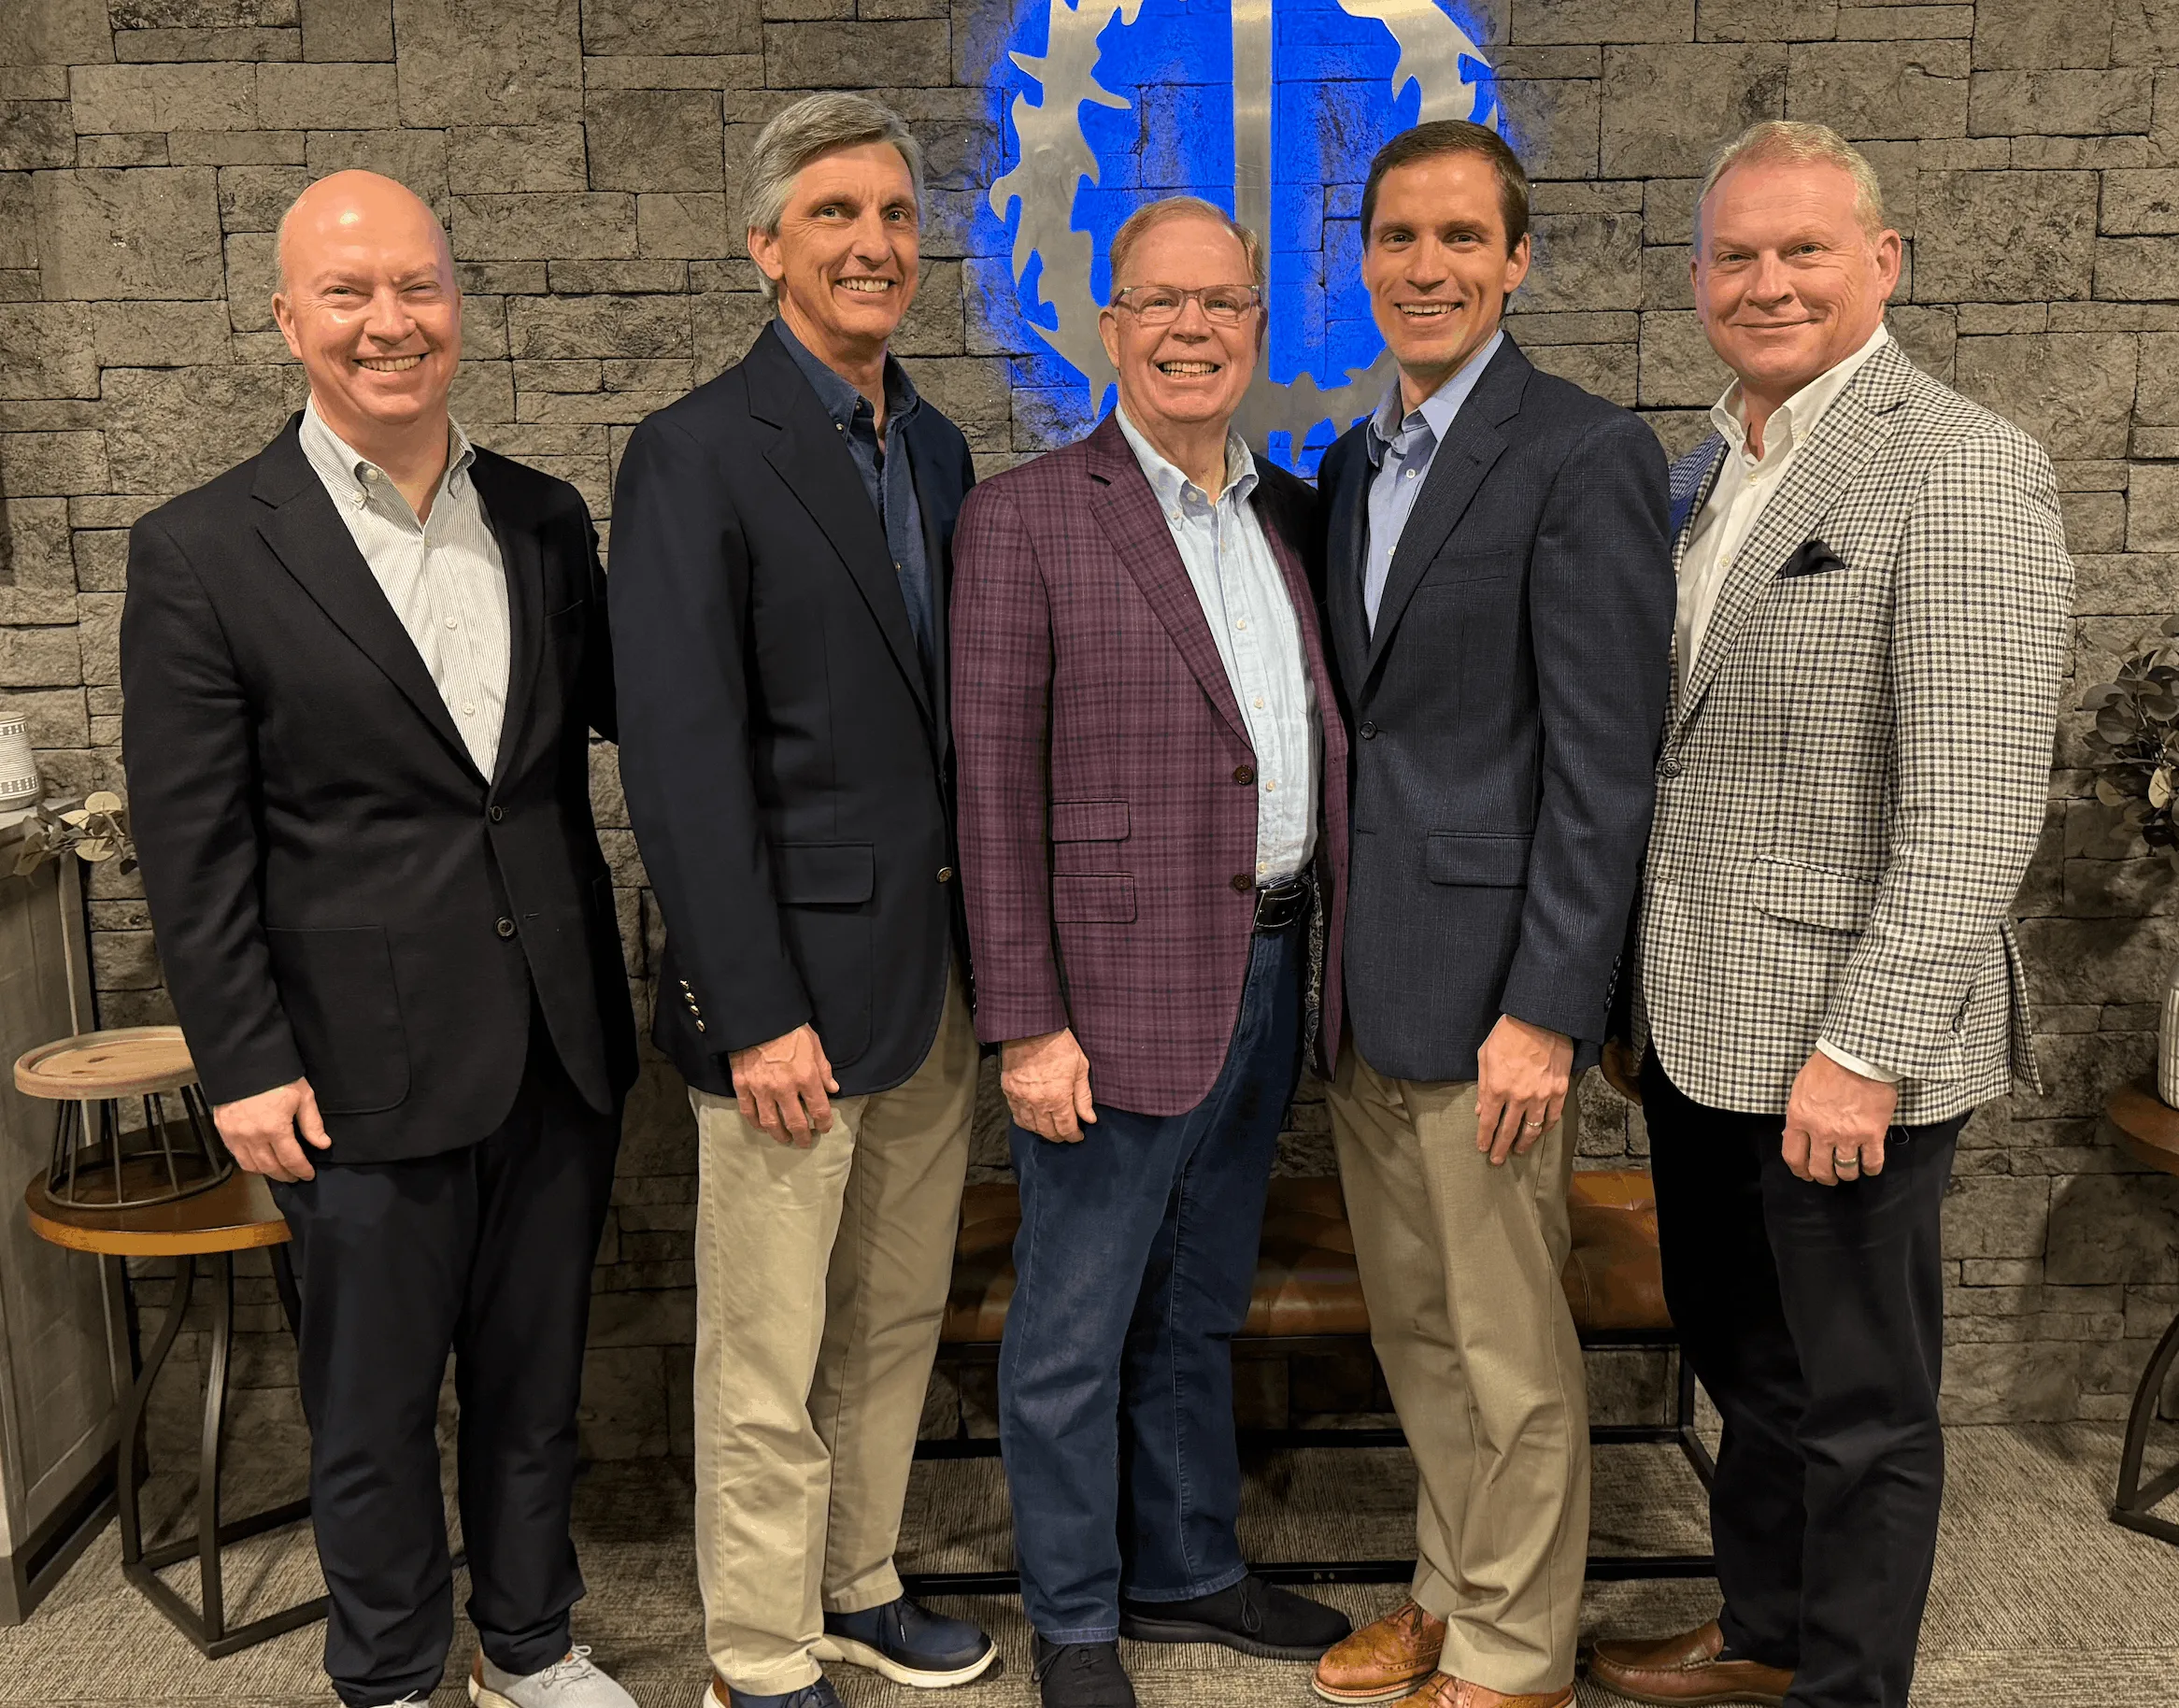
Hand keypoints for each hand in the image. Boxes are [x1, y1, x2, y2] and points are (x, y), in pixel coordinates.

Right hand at [213, 1078, 330, 1182]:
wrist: (245, 1062)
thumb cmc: (278, 1077)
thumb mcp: (303, 1096)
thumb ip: (312, 1123)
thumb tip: (323, 1145)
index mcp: (274, 1128)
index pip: (291, 1159)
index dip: (301, 1170)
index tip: (308, 1175)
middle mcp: (252, 1137)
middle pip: (270, 1167)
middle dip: (285, 1175)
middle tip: (295, 1176)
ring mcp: (235, 1135)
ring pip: (251, 1166)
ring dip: (266, 1172)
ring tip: (279, 1171)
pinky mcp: (223, 1130)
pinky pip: (236, 1156)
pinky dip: (249, 1163)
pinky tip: (259, 1161)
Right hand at [729, 1023, 838, 1146]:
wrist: (758, 1018)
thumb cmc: (790, 1029)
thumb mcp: (814, 1044)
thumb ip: (824, 1069)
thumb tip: (833, 1089)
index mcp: (806, 1077)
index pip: (819, 1110)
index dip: (824, 1123)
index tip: (824, 1128)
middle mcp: (784, 1087)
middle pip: (795, 1123)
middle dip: (803, 1136)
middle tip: (805, 1141)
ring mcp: (761, 1089)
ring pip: (771, 1123)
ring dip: (780, 1135)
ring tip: (785, 1139)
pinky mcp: (743, 1086)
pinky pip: (749, 1112)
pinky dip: (756, 1123)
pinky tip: (763, 1127)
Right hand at [1002, 1028, 1096, 1142]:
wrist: (1032, 1028)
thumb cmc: (1059, 1045)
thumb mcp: (1080, 1068)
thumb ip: (1084, 1097)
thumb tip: (1089, 1118)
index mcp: (1058, 1098)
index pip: (1066, 1128)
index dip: (1074, 1136)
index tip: (1079, 1135)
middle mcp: (1037, 1103)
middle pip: (1048, 1132)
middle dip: (1059, 1137)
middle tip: (1067, 1134)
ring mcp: (1021, 1098)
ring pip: (1031, 1127)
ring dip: (1042, 1131)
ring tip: (1051, 1129)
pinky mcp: (1009, 1091)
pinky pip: (1016, 1115)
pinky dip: (1026, 1122)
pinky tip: (1034, 1120)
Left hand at [1475, 1014, 1572, 1165]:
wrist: (1540, 1018)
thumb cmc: (1508, 1033)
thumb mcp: (1485, 1056)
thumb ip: (1483, 1086)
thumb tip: (1481, 1110)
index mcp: (1497, 1088)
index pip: (1488, 1122)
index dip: (1484, 1138)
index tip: (1482, 1148)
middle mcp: (1519, 1097)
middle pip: (1509, 1131)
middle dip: (1501, 1148)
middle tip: (1497, 1160)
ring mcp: (1541, 1095)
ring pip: (1532, 1128)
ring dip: (1524, 1143)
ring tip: (1519, 1151)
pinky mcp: (1559, 1090)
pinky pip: (1553, 1116)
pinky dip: (1546, 1127)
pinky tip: (1540, 1132)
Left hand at [1783, 1049, 1896, 1184]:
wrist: (1858, 1055)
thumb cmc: (1827, 1066)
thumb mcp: (1800, 1089)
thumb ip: (1799, 1114)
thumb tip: (1798, 1133)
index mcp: (1799, 1119)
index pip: (1793, 1156)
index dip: (1799, 1171)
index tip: (1805, 1174)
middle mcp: (1821, 1132)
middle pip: (1819, 1169)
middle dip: (1824, 1178)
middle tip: (1829, 1177)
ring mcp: (1848, 1135)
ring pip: (1845, 1170)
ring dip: (1847, 1175)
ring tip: (1849, 1172)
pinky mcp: (1872, 1134)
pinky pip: (1872, 1162)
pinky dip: (1871, 1169)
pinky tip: (1869, 1167)